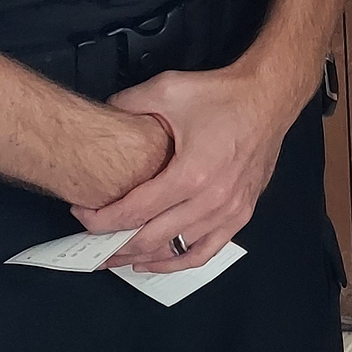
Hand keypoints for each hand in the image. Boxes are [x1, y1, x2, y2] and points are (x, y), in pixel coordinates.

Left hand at [74, 57, 306, 271]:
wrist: (268, 97)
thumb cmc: (223, 94)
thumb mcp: (168, 89)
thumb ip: (128, 104)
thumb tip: (103, 118)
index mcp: (191, 174)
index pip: (135, 211)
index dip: (101, 218)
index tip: (82, 213)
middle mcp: (212, 200)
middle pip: (150, 238)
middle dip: (114, 245)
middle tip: (90, 243)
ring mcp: (230, 211)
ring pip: (176, 249)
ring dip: (141, 257)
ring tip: (115, 256)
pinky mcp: (241, 213)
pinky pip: (206, 251)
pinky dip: (178, 262)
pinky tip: (156, 262)